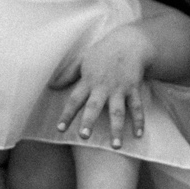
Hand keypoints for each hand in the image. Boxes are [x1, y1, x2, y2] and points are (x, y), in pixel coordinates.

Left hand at [52, 24, 152, 148]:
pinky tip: (138, 134)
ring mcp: (119, 89)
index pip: (74, 100)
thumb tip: (51, 86)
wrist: (128, 42)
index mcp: (88, 81)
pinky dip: (139, 120)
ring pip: (117, 111)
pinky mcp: (133, 89)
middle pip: (94, 106)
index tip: (60, 129)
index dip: (67, 115)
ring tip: (115, 146)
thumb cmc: (102, 52)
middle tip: (83, 136)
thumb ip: (67, 74)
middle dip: (89, 121)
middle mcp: (103, 87)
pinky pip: (137, 107)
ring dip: (117, 128)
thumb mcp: (82, 60)